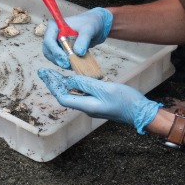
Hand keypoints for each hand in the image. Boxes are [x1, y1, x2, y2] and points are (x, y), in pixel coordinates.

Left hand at [38, 68, 158, 132]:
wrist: (140, 112)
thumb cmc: (125, 100)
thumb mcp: (105, 88)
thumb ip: (86, 84)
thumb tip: (70, 81)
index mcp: (86, 106)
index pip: (62, 96)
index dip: (53, 85)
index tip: (45, 74)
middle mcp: (86, 108)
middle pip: (65, 95)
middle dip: (54, 83)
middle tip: (43, 72)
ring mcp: (92, 107)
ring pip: (73, 94)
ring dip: (63, 84)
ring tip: (54, 73)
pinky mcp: (98, 104)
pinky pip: (82, 94)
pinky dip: (74, 85)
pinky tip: (73, 79)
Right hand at [41, 6, 111, 66]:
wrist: (95, 27)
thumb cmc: (90, 23)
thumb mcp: (88, 29)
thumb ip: (83, 40)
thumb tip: (78, 52)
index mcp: (54, 26)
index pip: (49, 40)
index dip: (55, 51)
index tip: (66, 59)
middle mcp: (52, 34)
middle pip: (48, 50)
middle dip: (57, 58)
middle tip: (68, 65)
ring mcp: (55, 42)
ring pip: (52, 56)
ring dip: (60, 62)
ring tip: (73, 65)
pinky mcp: (60, 49)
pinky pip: (58, 59)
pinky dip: (64, 63)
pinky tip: (73, 64)